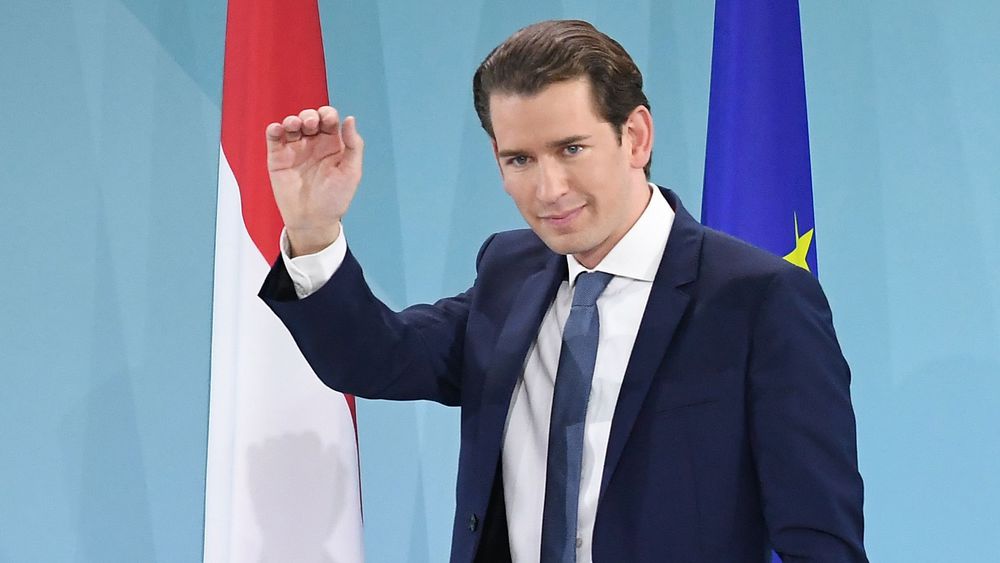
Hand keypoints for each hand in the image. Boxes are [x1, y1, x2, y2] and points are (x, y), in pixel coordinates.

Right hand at [266, 106, 363, 256]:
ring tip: (294, 126)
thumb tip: (350, 119)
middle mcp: (313, 143)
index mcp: (332, 144)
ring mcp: (295, 149)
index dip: (328, 114)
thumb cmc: (335, 199)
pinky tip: (278, 129)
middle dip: (309, 115)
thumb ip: (353, 145)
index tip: (327, 121)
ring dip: (292, 120)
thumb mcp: (351, 172)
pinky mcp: (278, 158)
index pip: (329, 120)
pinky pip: (274, 138)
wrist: (313, 221)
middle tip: (311, 124)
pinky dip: (274, 130)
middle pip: (309, 118)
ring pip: (291, 124)